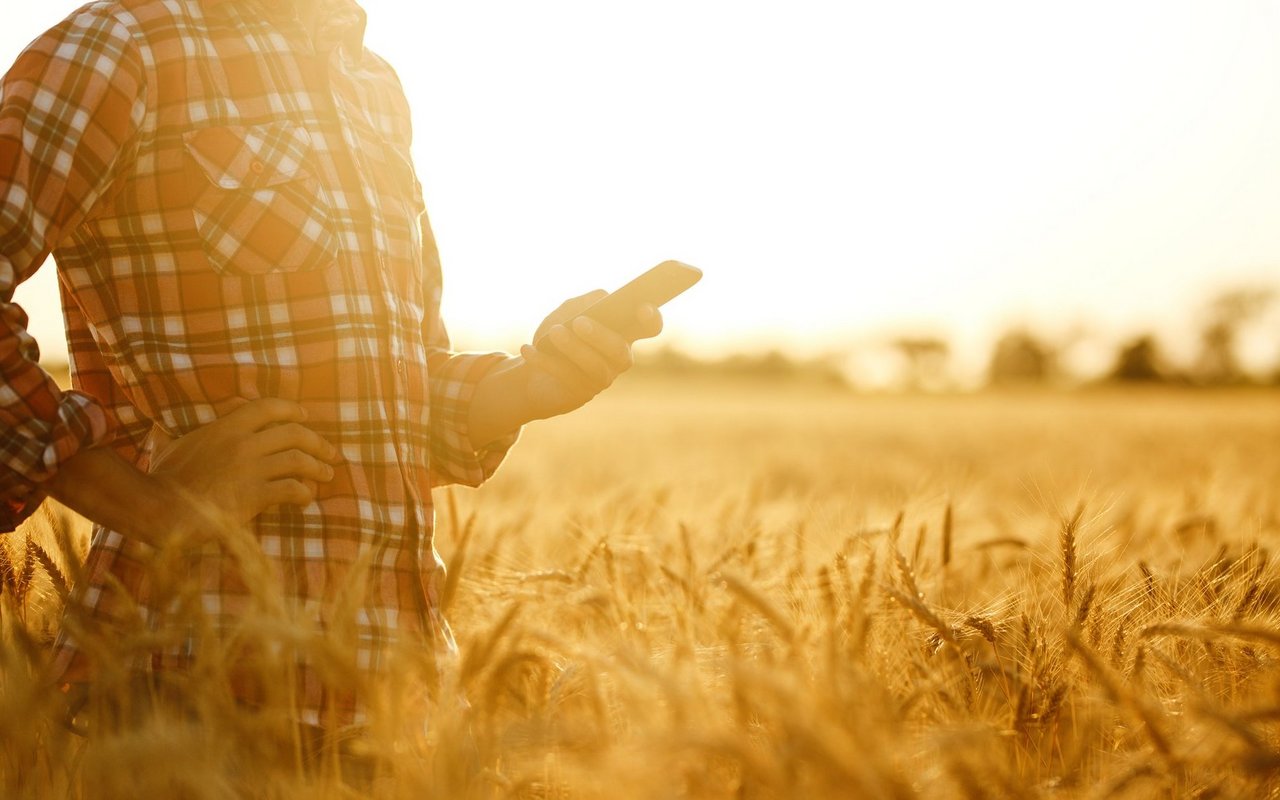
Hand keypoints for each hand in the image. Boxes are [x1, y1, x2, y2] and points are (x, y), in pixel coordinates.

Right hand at [147, 398, 341, 527]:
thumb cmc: (162, 480)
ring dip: (318, 469)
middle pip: (294, 434)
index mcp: (225, 427)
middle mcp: (242, 443)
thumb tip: (159, 427)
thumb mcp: (169, 446)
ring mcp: (250, 468)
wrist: (159, 509)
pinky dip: (304, 494)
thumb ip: (175, 433)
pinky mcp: (254, 495)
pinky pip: (291, 489)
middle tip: (330, 453)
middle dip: (318, 443)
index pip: (268, 407)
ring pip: (299, 461)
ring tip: (326, 476)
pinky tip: (305, 499)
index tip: (306, 418)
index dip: (292, 410)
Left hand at [517, 290, 662, 419]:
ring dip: (573, 348)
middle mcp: (618, 359)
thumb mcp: (566, 312)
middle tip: (579, 322)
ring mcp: (602, 379)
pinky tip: (528, 349)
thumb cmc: (557, 335)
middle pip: (620, 351)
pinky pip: (567, 378)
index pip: (649, 327)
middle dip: (600, 336)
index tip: (643, 307)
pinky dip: (545, 362)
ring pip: (595, 367)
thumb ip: (585, 302)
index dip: (652, 319)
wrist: (534, 369)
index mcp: (623, 333)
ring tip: (554, 333)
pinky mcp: (581, 395)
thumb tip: (601, 299)